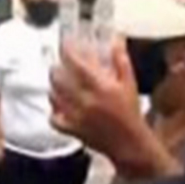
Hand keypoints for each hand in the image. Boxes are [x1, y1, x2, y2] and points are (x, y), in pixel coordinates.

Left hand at [50, 36, 172, 176]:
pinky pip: (54, 118)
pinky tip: (60, 105)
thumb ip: (120, 60)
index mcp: (99, 86)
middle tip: (61, 64)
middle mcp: (85, 100)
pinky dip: (54, 110)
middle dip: (57, 67)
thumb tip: (116, 39)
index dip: (67, 50)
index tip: (66, 44)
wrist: (130, 143)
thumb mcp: (130, 82)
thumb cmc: (131, 112)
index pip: (75, 63)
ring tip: (60, 81)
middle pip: (58, 78)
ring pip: (53, 96)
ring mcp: (76, 116)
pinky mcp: (72, 130)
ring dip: (54, 86)